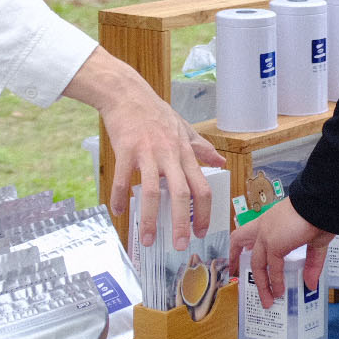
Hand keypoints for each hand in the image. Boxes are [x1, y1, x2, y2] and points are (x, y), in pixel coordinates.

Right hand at [62, 48, 225, 249]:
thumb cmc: (155, 112)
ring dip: (149, 219)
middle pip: (180, 193)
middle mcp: (169, 155)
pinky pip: (122, 179)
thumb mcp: (183, 128)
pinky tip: (118, 210)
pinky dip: (119, 197)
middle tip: (179, 245)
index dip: (204, 211)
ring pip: (151, 191)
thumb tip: (220, 162)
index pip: (201, 187)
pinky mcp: (125, 150)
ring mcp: (147, 152)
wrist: (127, 93)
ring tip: (147, 239)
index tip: (201, 231)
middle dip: (181, 222)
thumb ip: (201, 148)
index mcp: (184, 153)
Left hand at [228, 198, 332, 309]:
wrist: (322, 205)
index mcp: (271, 221)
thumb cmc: (320, 215)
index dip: (242, 243)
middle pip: (239, 239)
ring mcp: (267, 235)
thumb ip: (311, 263)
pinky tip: (280, 291)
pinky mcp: (273, 244)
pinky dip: (275, 282)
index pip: (250, 231)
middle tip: (233, 273)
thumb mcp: (315, 242)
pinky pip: (272, 268)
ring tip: (268, 300)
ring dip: (261, 283)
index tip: (239, 253)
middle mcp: (264, 226)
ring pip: (256, 262)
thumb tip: (310, 283)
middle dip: (233, 256)